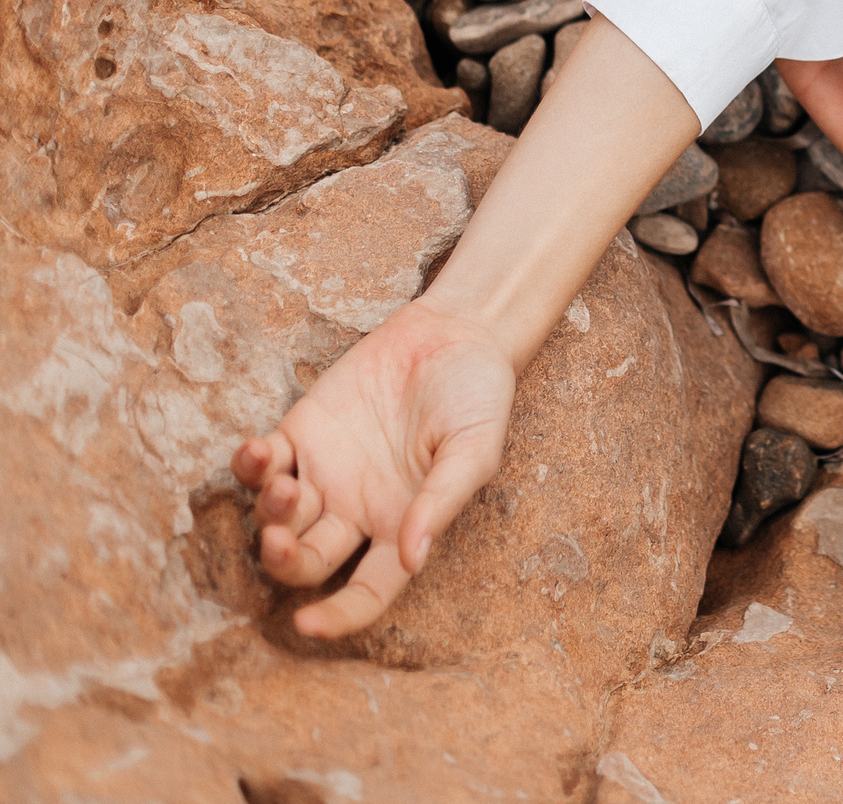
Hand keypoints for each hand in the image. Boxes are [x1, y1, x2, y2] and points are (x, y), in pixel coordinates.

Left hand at [230, 299, 517, 636]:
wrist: (456, 333)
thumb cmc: (477, 396)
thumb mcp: (475, 449)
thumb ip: (443, 501)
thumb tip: (413, 559)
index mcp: (401, 526)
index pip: (368, 590)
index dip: (339, 616)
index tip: (308, 626)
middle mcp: (356, 511)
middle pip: (308, 562)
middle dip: (286, 562)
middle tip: (278, 542)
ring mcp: (324, 474)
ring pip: (277, 519)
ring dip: (268, 514)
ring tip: (281, 487)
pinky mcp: (301, 433)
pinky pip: (260, 465)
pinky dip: (249, 466)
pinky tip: (257, 451)